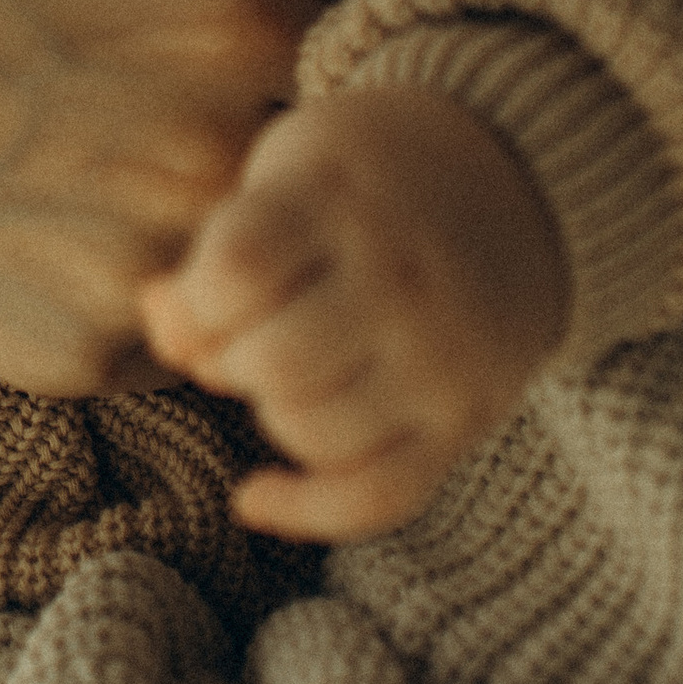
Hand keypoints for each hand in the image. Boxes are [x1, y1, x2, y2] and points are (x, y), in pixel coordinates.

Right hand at [0, 0, 324, 396]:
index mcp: (231, 15)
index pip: (371, 29)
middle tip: (147, 62)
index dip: (312, 7)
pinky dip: (114, 283)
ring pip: (242, 251)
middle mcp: (208, 159)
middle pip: (310, 150)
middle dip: (262, 114)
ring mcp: (138, 274)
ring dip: (198, 208)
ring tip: (92, 134)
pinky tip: (30, 204)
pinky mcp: (66, 353)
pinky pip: (154, 333)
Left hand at [140, 89, 570, 539]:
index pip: (236, 271)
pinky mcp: (466, 418)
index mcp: (341, 199)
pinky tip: (254, 497)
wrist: (517, 183)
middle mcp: (400, 280)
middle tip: (244, 337)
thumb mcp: (288, 172)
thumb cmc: (366, 179)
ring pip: (315, 432)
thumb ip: (220, 248)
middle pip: (272, 361)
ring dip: (272, 414)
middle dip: (230, 363)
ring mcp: (440, 356)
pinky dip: (305, 510)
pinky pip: (378, 497)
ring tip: (283, 376)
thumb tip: (165, 329)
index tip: (204, 295)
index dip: (193, 301)